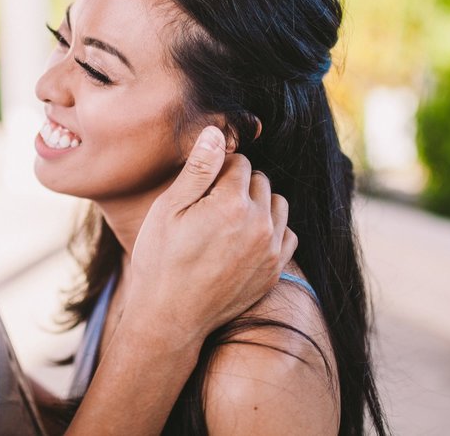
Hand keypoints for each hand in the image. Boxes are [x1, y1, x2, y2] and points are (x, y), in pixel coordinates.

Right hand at [127, 126, 296, 344]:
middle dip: (238, 184)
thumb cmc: (161, 260)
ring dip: (258, 205)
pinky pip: (288, 234)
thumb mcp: (169, 209)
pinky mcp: (274, 271)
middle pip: (260, 180)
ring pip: (278, 205)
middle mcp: (259, 224)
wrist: (170, 317)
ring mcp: (270, 250)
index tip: (200, 189)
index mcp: (232, 204)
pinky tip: (246, 239)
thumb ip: (198, 169)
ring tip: (227, 221)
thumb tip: (217, 132)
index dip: (216, 169)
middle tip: (209, 207)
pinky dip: (272, 230)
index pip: (239, 162)